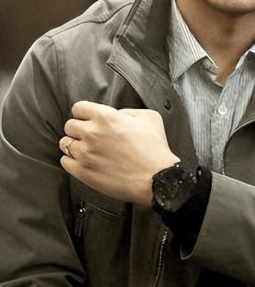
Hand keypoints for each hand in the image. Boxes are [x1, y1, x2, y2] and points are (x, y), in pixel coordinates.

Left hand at [59, 101, 178, 205]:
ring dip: (74, 144)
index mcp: (106, 117)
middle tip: (88, 135)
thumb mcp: (149, 118)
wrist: (156, 178)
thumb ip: (128, 111)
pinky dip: (72, 161)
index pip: (78, 108)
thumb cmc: (155, 150)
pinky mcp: (83, 172)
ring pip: (65, 143)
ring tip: (86, 149)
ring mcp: (86, 154)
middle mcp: (92, 133)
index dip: (84, 113)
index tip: (87, 118)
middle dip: (79, 129)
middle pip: (69, 125)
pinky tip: (84, 161)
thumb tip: (117, 115)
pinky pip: (65, 162)